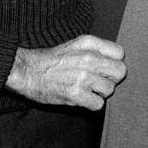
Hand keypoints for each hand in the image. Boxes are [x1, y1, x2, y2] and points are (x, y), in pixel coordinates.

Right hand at [6, 34, 126, 110]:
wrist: (27, 71)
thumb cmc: (53, 60)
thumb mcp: (76, 45)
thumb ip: (97, 49)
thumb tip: (117, 61)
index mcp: (89, 43)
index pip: (120, 53)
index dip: (113, 62)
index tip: (103, 67)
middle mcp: (88, 58)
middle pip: (120, 72)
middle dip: (111, 79)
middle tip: (97, 81)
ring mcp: (83, 76)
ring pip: (109, 89)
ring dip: (99, 93)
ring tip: (85, 89)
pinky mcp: (75, 94)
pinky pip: (98, 104)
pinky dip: (91, 104)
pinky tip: (81, 98)